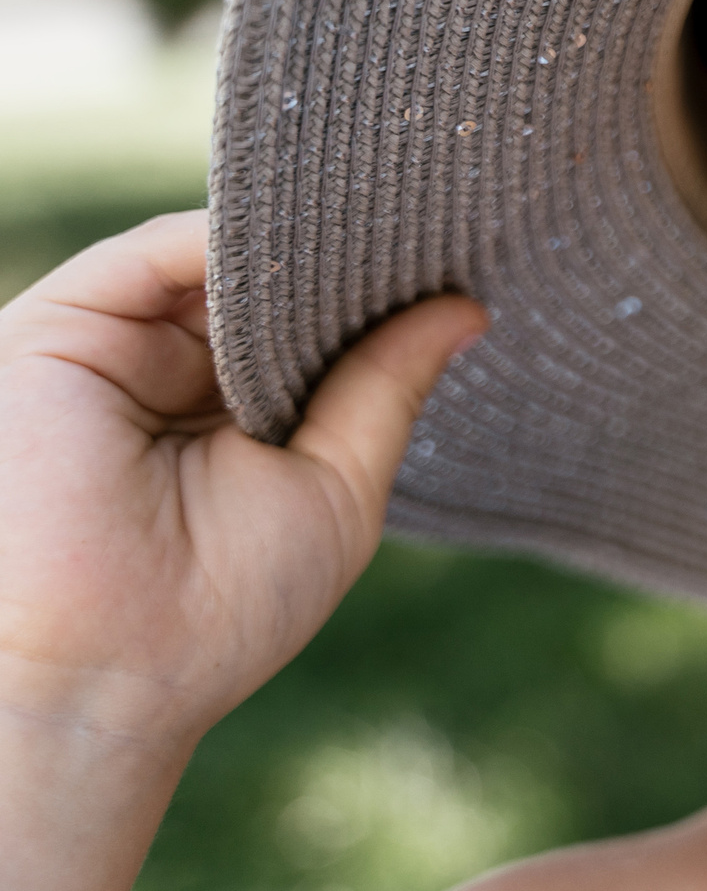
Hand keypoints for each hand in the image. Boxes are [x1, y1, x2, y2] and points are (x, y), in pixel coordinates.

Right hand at [0, 211, 482, 752]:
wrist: (97, 669)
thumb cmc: (222, 607)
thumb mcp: (336, 487)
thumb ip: (383, 388)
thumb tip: (466, 308)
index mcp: (230, 419)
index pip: (308, 327)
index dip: (374, 293)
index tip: (457, 258)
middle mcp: (168, 378)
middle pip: (267, 286)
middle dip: (344, 256)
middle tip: (439, 221)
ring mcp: (113, 351)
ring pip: (212, 261)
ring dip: (294, 244)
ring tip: (383, 225)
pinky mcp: (57, 333)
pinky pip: (149, 253)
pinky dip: (227, 236)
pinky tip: (300, 241)